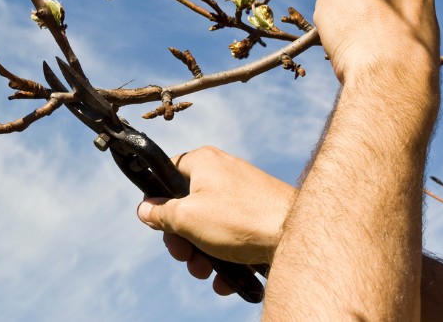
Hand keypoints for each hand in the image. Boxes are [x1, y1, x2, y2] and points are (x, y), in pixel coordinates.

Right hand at [136, 146, 294, 293]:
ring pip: (208, 225)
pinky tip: (226, 280)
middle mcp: (222, 173)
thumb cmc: (241, 220)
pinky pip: (231, 235)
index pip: (166, 172)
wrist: (297, 235)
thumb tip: (144, 210)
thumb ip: (161, 214)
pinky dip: (224, 257)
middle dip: (182, 239)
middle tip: (184, 257)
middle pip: (186, 206)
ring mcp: (242, 195)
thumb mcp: (187, 218)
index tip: (157, 223)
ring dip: (201, 254)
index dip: (157, 200)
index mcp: (202, 162)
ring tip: (207, 273)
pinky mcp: (258, 216)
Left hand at [313, 0, 438, 83]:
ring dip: (342, 5)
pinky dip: (326, 18)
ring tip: (350, 34)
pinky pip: (324, 2)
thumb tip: (390, 16)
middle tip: (357, 17)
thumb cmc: (411, 57)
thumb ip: (405, 8)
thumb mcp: (423, 26)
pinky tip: (338, 36)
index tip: (376, 3)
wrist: (391, 66)